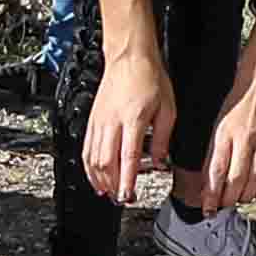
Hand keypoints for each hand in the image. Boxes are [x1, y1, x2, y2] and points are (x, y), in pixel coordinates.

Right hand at [84, 46, 178, 203]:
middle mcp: (112, 122)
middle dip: (112, 184)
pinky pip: (87, 148)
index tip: (128, 195)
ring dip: (99, 178)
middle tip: (120, 198)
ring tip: (107, 192)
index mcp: (133, 119)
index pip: (128, 157)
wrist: (129, 57)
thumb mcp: (168, 108)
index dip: (127, 180)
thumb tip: (159, 161)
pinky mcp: (92, 120)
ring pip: (93, 158)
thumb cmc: (149, 78)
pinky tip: (95, 175)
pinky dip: (89, 166)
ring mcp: (99, 122)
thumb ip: (162, 138)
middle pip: (106, 162)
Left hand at [198, 70, 255, 212]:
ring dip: (247, 196)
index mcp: (225, 135)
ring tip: (242, 199)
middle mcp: (246, 139)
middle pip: (237, 179)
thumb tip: (208, 182)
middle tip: (226, 205)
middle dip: (229, 199)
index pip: (216, 172)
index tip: (208, 209)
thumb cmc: (239, 106)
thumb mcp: (218, 127)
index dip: (211, 195)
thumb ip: (214, 154)